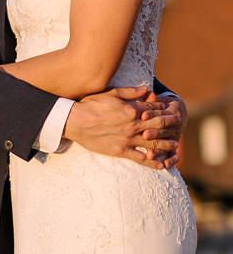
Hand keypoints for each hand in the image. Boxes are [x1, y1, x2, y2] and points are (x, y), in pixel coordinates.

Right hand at [65, 86, 179, 169]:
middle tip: (179, 124)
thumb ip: (130, 92)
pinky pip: (142, 159)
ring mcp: (128, 139)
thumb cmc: (90, 105)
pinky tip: (163, 165)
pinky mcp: (122, 151)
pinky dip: (154, 162)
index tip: (172, 110)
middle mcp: (133, 126)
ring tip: (175, 144)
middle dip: (170, 124)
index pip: (153, 110)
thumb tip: (146, 89)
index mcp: (131, 110)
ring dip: (167, 143)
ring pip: (154, 143)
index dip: (164, 109)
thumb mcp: (110, 93)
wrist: (74, 122)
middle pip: (158, 125)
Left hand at [138, 91, 186, 167]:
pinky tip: (164, 165)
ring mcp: (174, 137)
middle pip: (163, 129)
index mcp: (170, 112)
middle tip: (145, 135)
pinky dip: (171, 160)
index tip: (143, 115)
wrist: (176, 111)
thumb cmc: (158, 103)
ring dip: (159, 149)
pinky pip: (174, 155)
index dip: (152, 113)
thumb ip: (150, 98)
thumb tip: (147, 91)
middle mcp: (174, 126)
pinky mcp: (173, 147)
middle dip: (154, 133)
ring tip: (149, 154)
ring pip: (167, 144)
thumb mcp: (156, 99)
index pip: (160, 113)